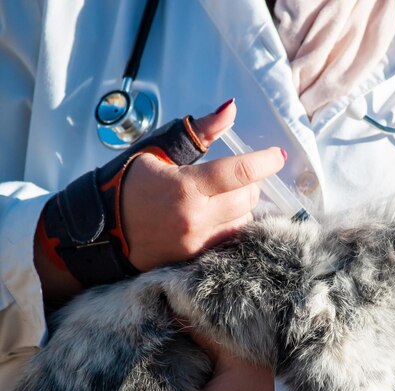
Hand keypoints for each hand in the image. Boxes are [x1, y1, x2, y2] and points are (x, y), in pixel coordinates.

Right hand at [122, 100, 284, 270]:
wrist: (99, 230)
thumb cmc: (129, 183)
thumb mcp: (160, 150)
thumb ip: (200, 132)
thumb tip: (231, 109)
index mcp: (185, 187)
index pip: (237, 173)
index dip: (263, 162)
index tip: (277, 155)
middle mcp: (194, 218)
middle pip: (247, 199)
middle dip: (250, 183)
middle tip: (237, 176)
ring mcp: (195, 242)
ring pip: (243, 221)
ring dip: (242, 206)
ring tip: (222, 196)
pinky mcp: (194, 259)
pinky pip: (229, 239)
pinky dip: (231, 224)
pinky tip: (217, 215)